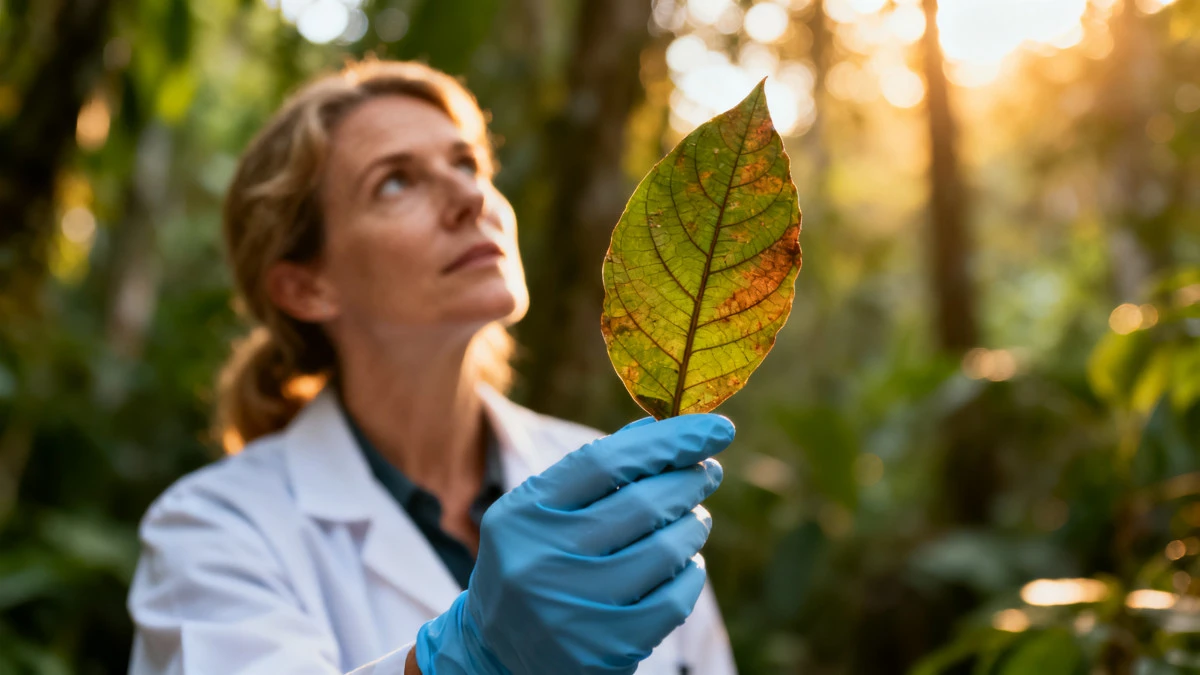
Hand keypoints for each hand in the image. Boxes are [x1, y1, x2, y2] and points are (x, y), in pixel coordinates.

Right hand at [413, 413, 733, 674]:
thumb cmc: (534, 561)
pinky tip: (684, 564)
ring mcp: (572, 610)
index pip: (606, 460)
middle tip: (707, 472)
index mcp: (523, 514)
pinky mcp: (604, 650)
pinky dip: (691, 572)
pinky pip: (675, 598)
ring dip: (693, 525)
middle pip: (643, 503)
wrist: (498, 654)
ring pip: (667, 549)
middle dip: (689, 480)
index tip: (716, 428)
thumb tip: (659, 427)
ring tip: (693, 519)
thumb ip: (593, 470)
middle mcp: (540, 561)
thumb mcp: (541, 511)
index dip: (669, 440)